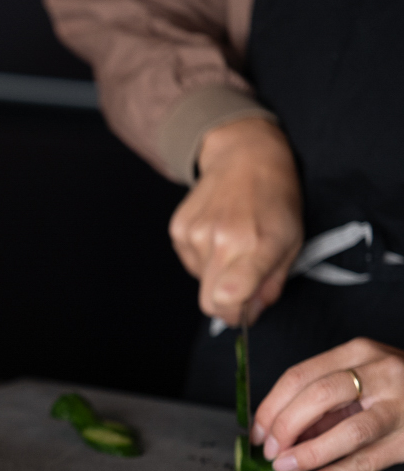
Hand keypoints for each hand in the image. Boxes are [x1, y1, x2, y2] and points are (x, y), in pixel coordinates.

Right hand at [169, 117, 303, 325]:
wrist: (245, 156)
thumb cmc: (276, 200)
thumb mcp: (292, 241)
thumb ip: (272, 283)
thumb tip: (249, 312)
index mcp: (258, 244)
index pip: (229, 298)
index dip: (236, 314)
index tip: (246, 311)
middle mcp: (222, 240)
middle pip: (209, 302)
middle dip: (225, 303)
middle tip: (241, 288)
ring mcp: (195, 233)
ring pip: (200, 282)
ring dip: (216, 274)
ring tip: (233, 244)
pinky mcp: (178, 229)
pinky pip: (190, 262)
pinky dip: (204, 257)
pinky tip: (217, 233)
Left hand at [251, 338, 403, 470]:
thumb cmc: (396, 387)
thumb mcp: (360, 378)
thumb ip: (323, 400)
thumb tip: (277, 432)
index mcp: (359, 352)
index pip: (299, 376)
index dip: (271, 407)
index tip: (256, 431)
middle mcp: (381, 374)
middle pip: (318, 397)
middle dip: (284, 427)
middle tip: (269, 450)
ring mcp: (400, 407)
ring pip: (348, 430)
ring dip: (308, 452)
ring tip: (284, 466)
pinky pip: (369, 460)